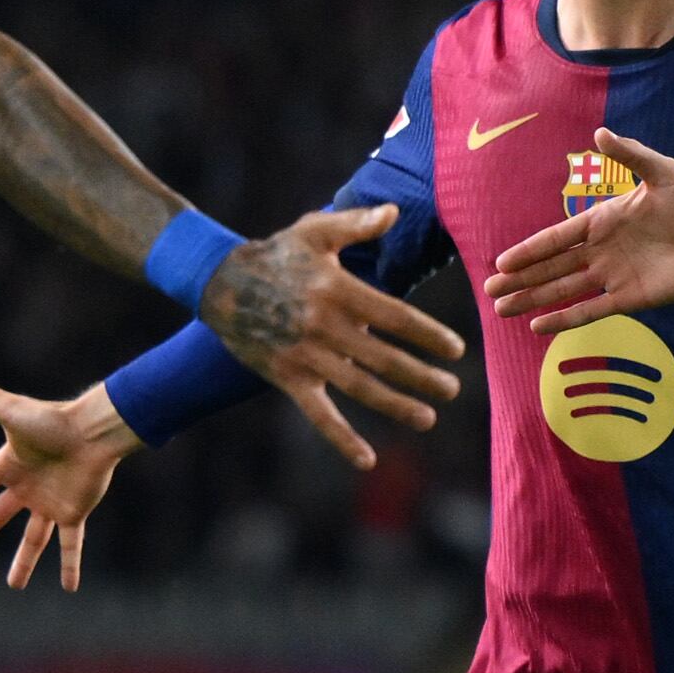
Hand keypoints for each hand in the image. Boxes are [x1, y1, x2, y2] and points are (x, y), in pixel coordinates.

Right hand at [0, 368, 139, 590]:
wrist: (93, 433)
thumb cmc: (53, 420)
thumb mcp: (9, 408)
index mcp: (9, 465)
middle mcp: (27, 486)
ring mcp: (50, 502)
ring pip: (33, 539)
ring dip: (24, 563)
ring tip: (14, 586)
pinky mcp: (74, 512)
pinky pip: (71, 544)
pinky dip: (70, 564)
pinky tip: (69, 587)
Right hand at [201, 204, 465, 466]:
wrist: (219, 283)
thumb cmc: (276, 254)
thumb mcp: (314, 231)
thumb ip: (356, 224)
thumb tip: (395, 212)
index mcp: (338, 290)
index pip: (395, 317)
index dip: (428, 335)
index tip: (455, 349)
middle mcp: (325, 326)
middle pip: (384, 358)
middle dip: (422, 376)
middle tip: (452, 389)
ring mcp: (306, 356)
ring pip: (360, 389)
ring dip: (396, 406)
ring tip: (428, 417)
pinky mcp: (288, 378)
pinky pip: (319, 415)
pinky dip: (342, 440)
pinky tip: (367, 460)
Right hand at [484, 130, 673, 332]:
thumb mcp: (661, 171)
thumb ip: (630, 154)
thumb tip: (598, 133)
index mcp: (601, 221)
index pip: (556, 238)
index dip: (529, 250)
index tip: (502, 262)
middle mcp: (600, 251)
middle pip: (551, 267)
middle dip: (520, 279)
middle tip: (490, 291)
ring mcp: (612, 276)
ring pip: (563, 290)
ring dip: (533, 300)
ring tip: (502, 309)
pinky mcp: (629, 298)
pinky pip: (590, 310)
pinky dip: (565, 319)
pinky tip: (538, 327)